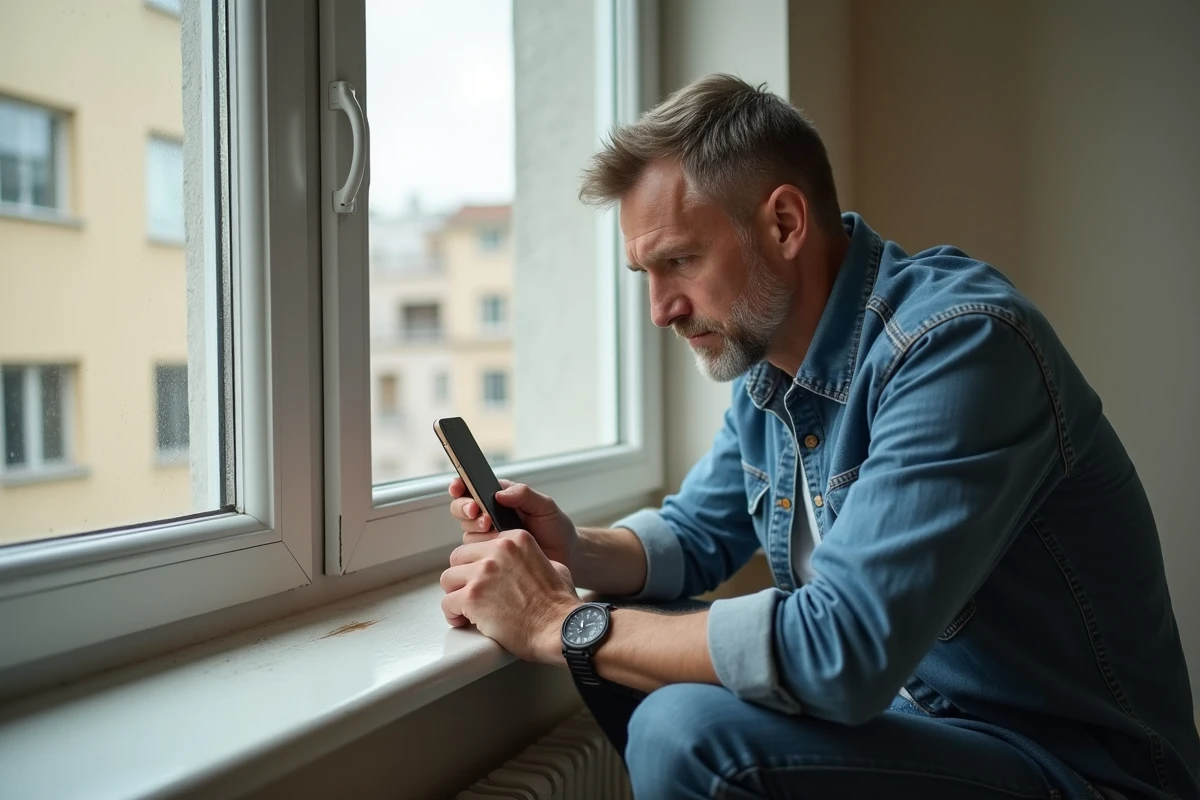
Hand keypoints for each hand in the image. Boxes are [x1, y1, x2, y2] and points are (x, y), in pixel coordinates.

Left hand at [440, 530, 579, 663]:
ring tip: (464, 607)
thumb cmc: (560, 606)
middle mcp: (497, 551)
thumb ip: (533, 559)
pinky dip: (452, 614)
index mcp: (516, 540)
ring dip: (455, 593)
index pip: (481, 543)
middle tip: (470, 592)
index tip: (480, 576)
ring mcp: (483, 573)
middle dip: (462, 576)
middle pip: (459, 556)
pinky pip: (447, 602)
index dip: (478, 562)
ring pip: (448, 578)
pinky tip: (462, 620)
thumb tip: (525, 566)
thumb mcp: (553, 567)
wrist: (559, 630)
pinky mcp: (472, 597)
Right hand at [447, 478, 579, 571]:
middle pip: (462, 508)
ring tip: (491, 527)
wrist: (565, 558)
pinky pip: (475, 551)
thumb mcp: (545, 506)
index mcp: (501, 497)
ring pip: (467, 529)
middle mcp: (490, 515)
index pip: (474, 487)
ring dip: (474, 527)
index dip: (461, 486)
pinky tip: (493, 546)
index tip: (459, 487)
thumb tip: (499, 493)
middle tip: (476, 510)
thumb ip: (525, 495)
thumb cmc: (556, 528)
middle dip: (464, 507)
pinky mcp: (490, 556)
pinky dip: (480, 547)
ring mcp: (489, 536)